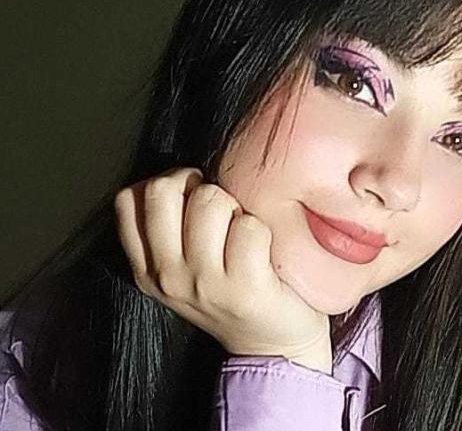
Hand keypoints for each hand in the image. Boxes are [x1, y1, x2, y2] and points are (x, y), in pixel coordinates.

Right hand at [114, 167, 331, 373]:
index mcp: (147, 269)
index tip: (190, 198)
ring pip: (209, 201)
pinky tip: (263, 251)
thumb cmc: (231, 292)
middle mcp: (167, 277)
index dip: (165, 183)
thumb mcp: (183, 268)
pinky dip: (262, 229)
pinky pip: (249, 227)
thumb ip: (170, 228)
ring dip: (234, 207)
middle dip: (198, 188)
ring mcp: (204, 284)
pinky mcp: (244, 288)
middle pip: (163, 191)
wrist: (272, 344)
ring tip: (242, 232)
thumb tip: (185, 177)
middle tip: (220, 211)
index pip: (129, 199)